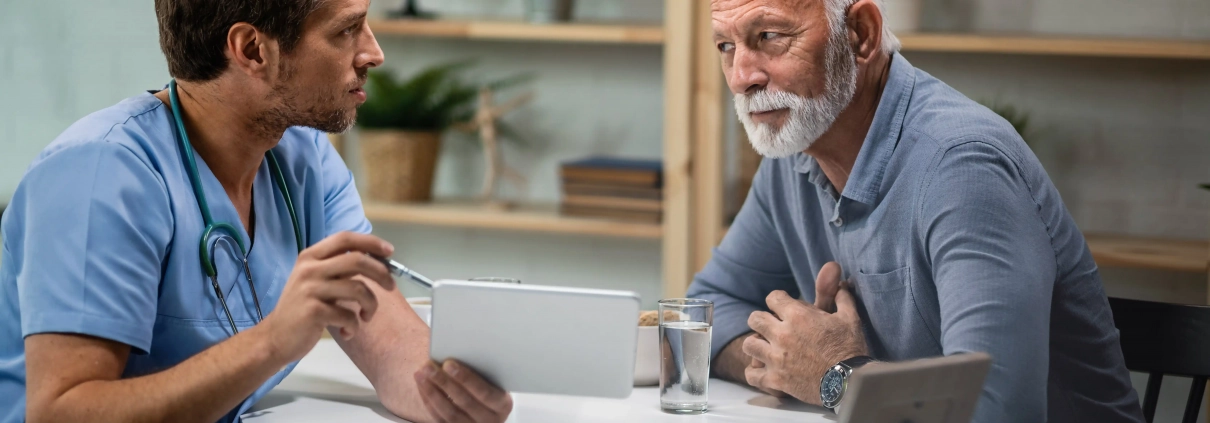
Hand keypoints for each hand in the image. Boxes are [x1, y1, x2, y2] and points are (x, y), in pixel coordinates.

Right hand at [262, 232, 396, 361]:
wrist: (275, 337)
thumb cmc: (302, 308)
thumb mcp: (314, 280)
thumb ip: (338, 268)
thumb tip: (377, 262)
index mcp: (310, 257)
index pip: (345, 239)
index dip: (371, 243)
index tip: (389, 252)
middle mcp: (309, 269)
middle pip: (357, 261)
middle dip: (381, 273)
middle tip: (390, 286)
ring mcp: (310, 289)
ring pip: (359, 289)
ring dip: (371, 305)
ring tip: (366, 316)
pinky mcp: (314, 312)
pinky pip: (349, 315)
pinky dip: (355, 326)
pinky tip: (347, 331)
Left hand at [414, 360, 513, 422]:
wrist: (487, 408)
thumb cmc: (490, 385)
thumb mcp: (493, 380)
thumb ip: (481, 371)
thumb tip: (455, 354)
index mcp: (503, 405)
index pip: (485, 392)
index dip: (466, 378)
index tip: (448, 363)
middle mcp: (490, 420)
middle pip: (464, 402)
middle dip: (444, 382)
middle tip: (428, 366)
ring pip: (449, 412)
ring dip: (432, 391)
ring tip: (420, 374)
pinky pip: (440, 418)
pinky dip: (429, 401)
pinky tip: (422, 386)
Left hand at [743, 262, 867, 404]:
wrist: (850, 383)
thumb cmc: (850, 348)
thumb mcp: (849, 317)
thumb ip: (841, 297)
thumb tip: (842, 283)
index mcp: (797, 315)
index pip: (773, 298)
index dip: (778, 301)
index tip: (783, 308)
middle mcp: (781, 334)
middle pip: (755, 319)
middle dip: (761, 320)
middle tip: (771, 327)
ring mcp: (776, 358)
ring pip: (749, 345)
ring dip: (756, 344)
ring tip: (765, 348)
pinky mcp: (775, 380)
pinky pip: (751, 375)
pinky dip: (755, 373)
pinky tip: (763, 371)